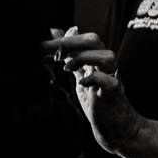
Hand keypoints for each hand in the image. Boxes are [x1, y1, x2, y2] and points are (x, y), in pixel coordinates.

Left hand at [46, 26, 141, 155]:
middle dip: (70, 43)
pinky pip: (109, 81)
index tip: (43, 48)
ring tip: (68, 69)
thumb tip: (64, 33)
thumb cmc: (97, 99)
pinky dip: (94, 78)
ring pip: (107, 56)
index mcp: (97, 58)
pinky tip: (81, 83)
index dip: (62, 40)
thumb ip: (73, 56)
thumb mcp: (81, 75)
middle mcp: (106, 65)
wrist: (114, 125)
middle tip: (55, 56)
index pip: (81, 38)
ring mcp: (112, 78)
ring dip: (84, 59)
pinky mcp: (113, 93)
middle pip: (93, 41)